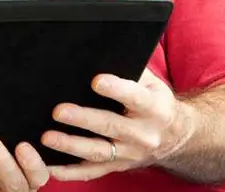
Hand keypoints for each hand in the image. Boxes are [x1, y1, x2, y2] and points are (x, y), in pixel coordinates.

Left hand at [42, 68, 193, 181]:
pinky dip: (71, 172)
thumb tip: (102, 51)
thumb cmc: (155, 101)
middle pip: (111, 126)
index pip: (136, 97)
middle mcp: (143, 134)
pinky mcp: (118, 166)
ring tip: (47, 138)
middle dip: (83, 119)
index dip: (117, 89)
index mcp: (154, 108)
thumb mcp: (152, 83)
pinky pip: (92, 172)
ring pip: (98, 152)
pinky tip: (51, 167)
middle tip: (58, 111)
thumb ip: (129, 69)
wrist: (177, 136)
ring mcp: (129, 153)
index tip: (96, 81)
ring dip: (71, 146)